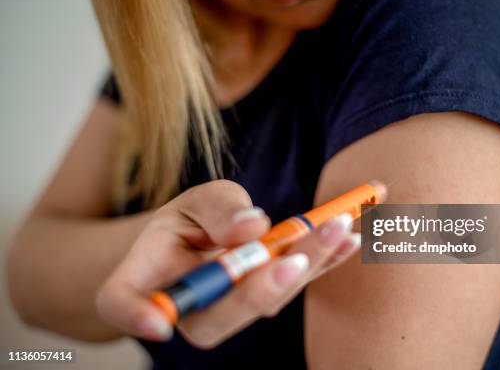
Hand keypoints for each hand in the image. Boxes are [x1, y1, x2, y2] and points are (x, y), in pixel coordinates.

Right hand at [96, 180, 360, 348]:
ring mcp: (234, 310)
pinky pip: (296, 282)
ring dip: (308, 264)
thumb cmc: (189, 222)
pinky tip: (352, 237)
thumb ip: (217, 210)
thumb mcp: (192, 202)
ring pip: (268, 300)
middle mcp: (191, 307)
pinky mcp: (269, 297)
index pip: (121, 303)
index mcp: (148, 279)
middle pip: (220, 313)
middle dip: (263, 286)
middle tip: (294, 256)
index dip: (134, 316)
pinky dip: (326, 258)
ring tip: (341, 228)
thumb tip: (252, 227)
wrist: (206, 241)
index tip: (157, 324)